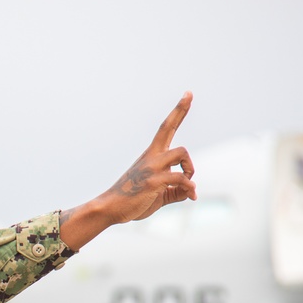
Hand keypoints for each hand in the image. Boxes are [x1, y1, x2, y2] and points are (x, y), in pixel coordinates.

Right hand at [61, 92, 195, 249]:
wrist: (111, 209)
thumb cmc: (132, 201)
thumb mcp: (158, 195)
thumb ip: (175, 191)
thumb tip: (191, 191)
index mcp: (151, 156)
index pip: (166, 128)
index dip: (178, 111)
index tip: (188, 94)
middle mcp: (151, 157)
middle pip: (168, 127)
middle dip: (180, 109)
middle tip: (189, 93)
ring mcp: (151, 168)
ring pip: (181, 152)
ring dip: (190, 167)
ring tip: (188, 181)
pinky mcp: (153, 181)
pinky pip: (181, 179)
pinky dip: (189, 187)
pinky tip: (191, 196)